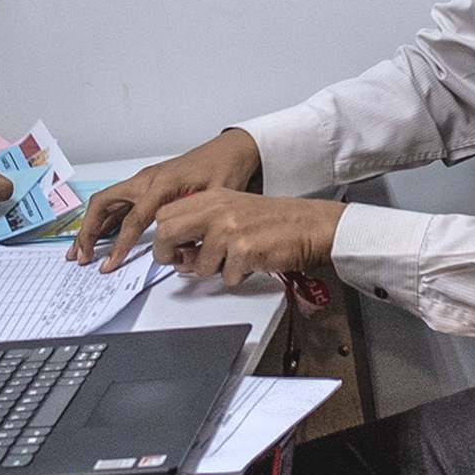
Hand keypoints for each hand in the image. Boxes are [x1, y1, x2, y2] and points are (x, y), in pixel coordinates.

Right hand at [72, 128, 263, 268]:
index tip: (110, 264)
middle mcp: (146, 180)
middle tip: (80, 256)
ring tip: (81, 251)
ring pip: (106, 204)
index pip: (132, 219)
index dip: (119, 245)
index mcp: (161, 184)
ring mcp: (144, 182)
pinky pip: (119, 205)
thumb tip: (178, 246)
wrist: (228, 151)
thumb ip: (194, 222)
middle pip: (103, 204)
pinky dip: (106, 222)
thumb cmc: (223, 170)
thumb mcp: (214, 199)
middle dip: (87, 231)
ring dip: (92, 227)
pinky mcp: (146, 187)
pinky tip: (101, 239)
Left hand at [141, 190, 341, 286]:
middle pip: (167, 232)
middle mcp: (217, 209)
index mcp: (213, 197)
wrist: (312, 225)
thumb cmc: (278, 221)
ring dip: (216, 270)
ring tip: (236, 259)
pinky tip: (252, 262)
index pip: (166, 213)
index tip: (169, 247)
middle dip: (168, 254)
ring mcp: (229, 229)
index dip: (162, 235)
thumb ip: (203, 229)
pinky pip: (226, 277)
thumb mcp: (234, 213)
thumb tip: (181, 256)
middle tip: (181, 263)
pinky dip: (239, 276)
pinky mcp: (243, 249)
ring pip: (198, 264)